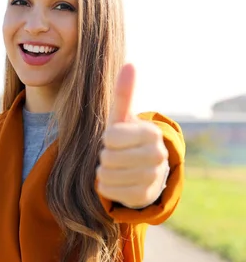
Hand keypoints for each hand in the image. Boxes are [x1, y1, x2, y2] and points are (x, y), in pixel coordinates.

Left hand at [96, 63, 169, 208]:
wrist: (141, 170)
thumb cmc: (126, 139)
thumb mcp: (122, 117)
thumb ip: (124, 93)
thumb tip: (130, 64)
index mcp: (152, 133)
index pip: (110, 137)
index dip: (107, 138)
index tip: (116, 139)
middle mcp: (157, 156)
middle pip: (107, 157)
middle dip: (104, 155)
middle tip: (116, 154)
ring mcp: (153, 178)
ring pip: (107, 174)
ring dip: (103, 170)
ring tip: (116, 166)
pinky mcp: (143, 197)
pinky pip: (108, 190)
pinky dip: (105, 185)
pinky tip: (117, 180)